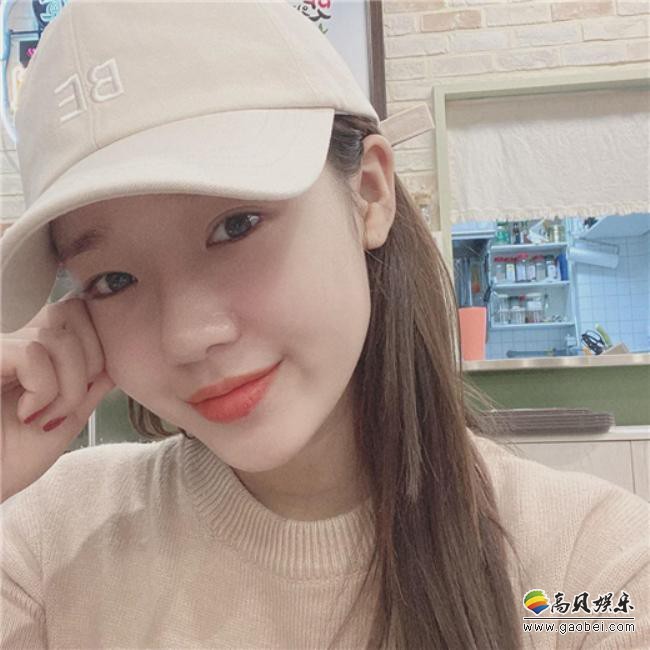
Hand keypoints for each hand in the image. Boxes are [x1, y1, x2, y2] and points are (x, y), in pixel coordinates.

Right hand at [1, 292, 114, 501]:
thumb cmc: (10, 459)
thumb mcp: (64, 420)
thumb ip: (89, 388)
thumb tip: (115, 363)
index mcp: (33, 346)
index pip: (80, 308)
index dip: (97, 347)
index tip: (84, 390)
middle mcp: (12, 337)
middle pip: (73, 309)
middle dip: (88, 363)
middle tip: (65, 405)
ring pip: (58, 336)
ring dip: (68, 386)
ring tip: (44, 416)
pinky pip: (32, 354)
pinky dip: (44, 390)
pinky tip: (26, 414)